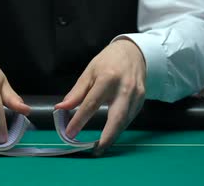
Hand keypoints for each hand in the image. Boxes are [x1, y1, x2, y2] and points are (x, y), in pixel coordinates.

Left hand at [54, 39, 145, 155]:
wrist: (133, 52)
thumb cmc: (108, 61)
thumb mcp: (89, 72)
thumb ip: (76, 92)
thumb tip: (61, 108)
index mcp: (108, 78)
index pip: (91, 103)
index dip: (79, 120)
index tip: (70, 132)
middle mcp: (124, 88)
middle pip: (116, 118)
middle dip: (107, 137)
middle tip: (96, 150)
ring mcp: (136, 95)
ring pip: (125, 121)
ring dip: (113, 135)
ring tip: (101, 146)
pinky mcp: (142, 100)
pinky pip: (130, 118)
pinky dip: (120, 127)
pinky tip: (111, 132)